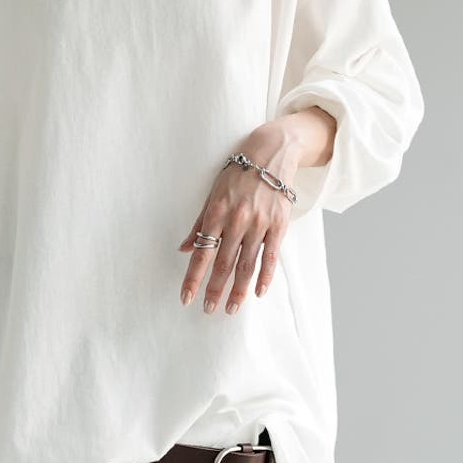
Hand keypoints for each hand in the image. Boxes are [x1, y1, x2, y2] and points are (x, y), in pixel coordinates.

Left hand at [177, 121, 301, 314]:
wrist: (271, 153)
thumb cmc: (237, 175)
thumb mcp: (212, 194)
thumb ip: (199, 224)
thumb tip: (183, 249)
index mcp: (216, 213)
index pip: (201, 253)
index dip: (193, 278)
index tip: (186, 297)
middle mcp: (236, 220)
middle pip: (223, 263)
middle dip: (214, 290)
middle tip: (208, 310)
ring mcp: (259, 224)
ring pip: (247, 264)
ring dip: (238, 290)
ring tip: (231, 309)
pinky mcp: (279, 224)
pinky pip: (271, 256)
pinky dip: (265, 276)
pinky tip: (258, 293)